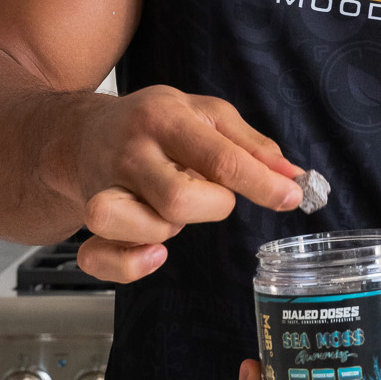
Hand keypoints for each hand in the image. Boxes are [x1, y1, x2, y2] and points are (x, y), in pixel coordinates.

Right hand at [73, 85, 304, 281]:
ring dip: (165, 230)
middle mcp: (131, 153)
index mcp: (164, 120)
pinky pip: (97, 257)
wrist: (87, 131)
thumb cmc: (159, 123)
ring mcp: (104, 188)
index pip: (219, 158)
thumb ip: (253, 146)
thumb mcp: (208, 114)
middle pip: (177, 199)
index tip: (290, 196)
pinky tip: (153, 253)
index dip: (261, 184)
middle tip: (212, 195)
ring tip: (170, 212)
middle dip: (211, 207)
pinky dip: (127, 265)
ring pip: (132, 224)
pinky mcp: (89, 220)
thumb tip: (293, 177)